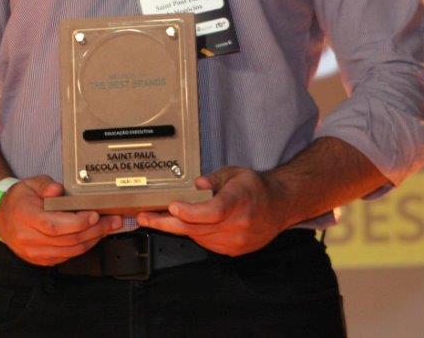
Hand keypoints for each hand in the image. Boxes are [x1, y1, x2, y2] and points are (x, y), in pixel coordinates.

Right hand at [0, 175, 123, 265]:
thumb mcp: (31, 184)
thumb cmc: (19, 200)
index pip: (54, 225)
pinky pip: (67, 256)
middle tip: (112, 221)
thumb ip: (46, 185)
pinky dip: (82, 247)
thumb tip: (59, 190)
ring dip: (92, 240)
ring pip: (70, 250)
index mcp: (25, 217)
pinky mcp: (41, 260)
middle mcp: (29, 239)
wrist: (2, 218)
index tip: (95, 214)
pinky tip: (93, 237)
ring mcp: (35, 253)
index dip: (78, 222)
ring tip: (107, 228)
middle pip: (67, 239)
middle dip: (95, 230)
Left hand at [135, 166, 289, 255]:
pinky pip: (206, 243)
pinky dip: (193, 233)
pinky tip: (185, 224)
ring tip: (157, 219)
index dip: (190, 212)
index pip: (212, 211)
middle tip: (144, 217)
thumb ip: (214, 178)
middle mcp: (238, 224)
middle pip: (197, 228)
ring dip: (177, 228)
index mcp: (238, 201)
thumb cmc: (256, 188)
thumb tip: (197, 184)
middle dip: (166, 223)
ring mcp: (236, 241)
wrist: (279, 206)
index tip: (173, 207)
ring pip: (198, 237)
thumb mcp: (235, 173)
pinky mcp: (233, 250)